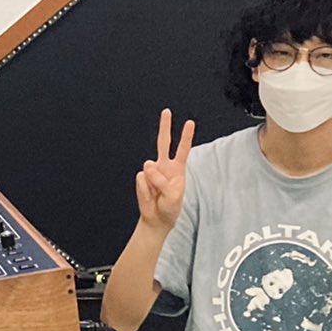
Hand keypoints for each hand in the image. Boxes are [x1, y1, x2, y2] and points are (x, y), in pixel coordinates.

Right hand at [135, 108, 193, 232]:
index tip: (189, 122)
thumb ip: (162, 180)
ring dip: (155, 180)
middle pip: (163, 142)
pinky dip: (146, 189)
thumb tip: (147, 167)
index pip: (182, 149)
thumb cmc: (170, 207)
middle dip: (165, 126)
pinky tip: (150, 195)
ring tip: (158, 194)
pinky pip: (142, 179)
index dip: (186, 136)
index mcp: (178, 169)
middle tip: (166, 111)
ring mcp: (152, 171)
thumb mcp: (173, 196)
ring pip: (150, 165)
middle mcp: (164, 166)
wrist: (157, 219)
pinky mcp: (142, 179)